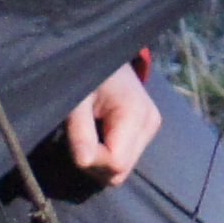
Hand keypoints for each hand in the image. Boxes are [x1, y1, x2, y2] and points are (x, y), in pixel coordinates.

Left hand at [63, 64, 159, 187]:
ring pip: (123, 168)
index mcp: (136, 114)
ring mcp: (151, 126)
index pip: (116, 163)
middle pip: (121, 171)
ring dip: (100, 161)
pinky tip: (97, 135)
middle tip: (76, 143)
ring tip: (85, 137)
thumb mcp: (77, 99)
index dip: (91, 162)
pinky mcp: (147, 129)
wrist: (103, 51)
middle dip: (94, 165)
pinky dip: (107, 154)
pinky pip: (125, 157)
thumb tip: (84, 163)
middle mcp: (150, 123)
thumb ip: (80, 131)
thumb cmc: (86, 72)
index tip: (72, 145)